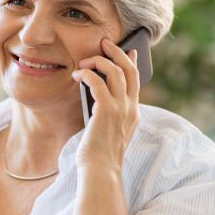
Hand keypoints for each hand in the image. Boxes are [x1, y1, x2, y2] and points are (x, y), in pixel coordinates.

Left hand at [71, 38, 139, 174]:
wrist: (100, 172)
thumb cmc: (98, 154)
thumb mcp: (107, 130)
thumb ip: (108, 112)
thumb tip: (96, 91)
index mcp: (133, 113)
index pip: (136, 81)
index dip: (132, 63)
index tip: (129, 51)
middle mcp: (131, 108)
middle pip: (129, 70)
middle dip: (117, 52)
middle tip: (104, 43)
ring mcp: (121, 109)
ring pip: (115, 71)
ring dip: (98, 61)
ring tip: (84, 61)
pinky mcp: (107, 111)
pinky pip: (98, 82)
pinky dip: (87, 74)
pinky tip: (77, 76)